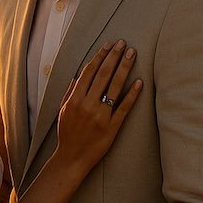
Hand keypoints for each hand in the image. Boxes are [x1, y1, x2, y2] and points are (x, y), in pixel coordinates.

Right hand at [55, 39, 142, 171]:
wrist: (71, 158)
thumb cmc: (67, 134)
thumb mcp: (62, 112)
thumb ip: (70, 93)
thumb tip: (76, 77)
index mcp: (75, 99)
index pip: (89, 72)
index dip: (99, 56)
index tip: (108, 45)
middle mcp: (88, 105)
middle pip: (103, 75)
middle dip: (114, 57)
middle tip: (123, 43)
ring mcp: (101, 116)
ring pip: (114, 87)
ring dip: (124, 68)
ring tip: (132, 54)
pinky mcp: (112, 127)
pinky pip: (124, 107)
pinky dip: (132, 94)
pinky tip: (139, 82)